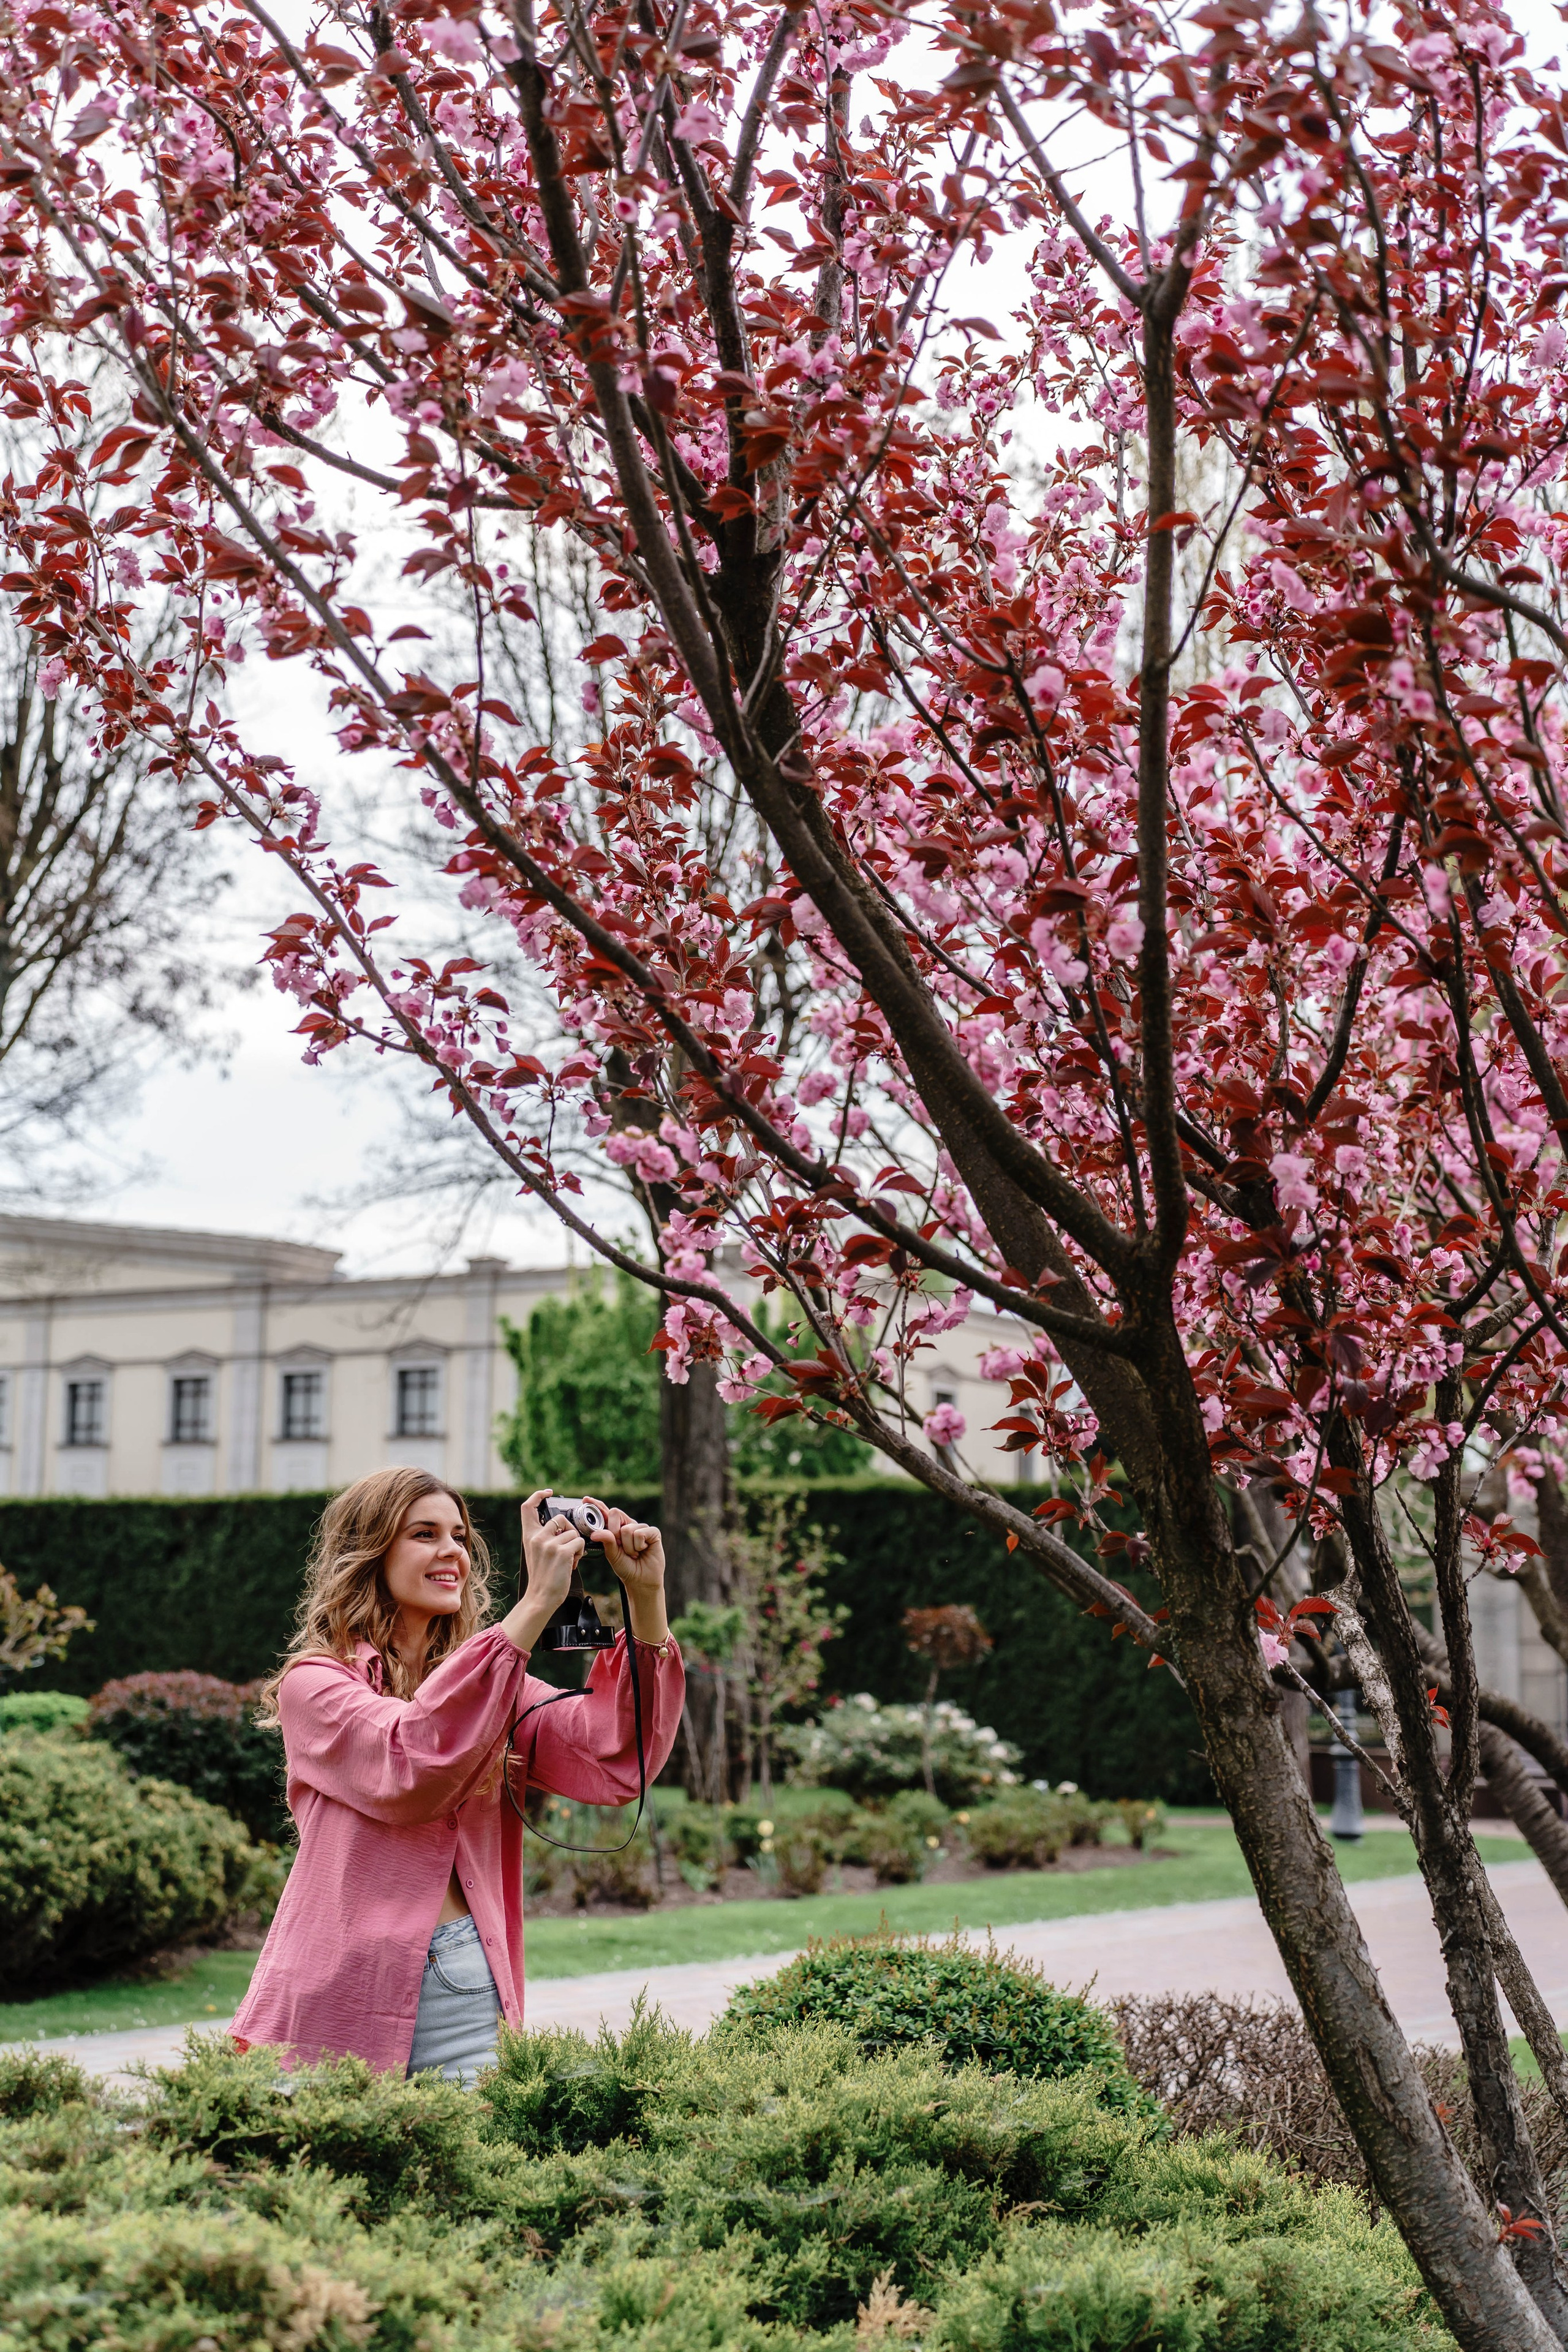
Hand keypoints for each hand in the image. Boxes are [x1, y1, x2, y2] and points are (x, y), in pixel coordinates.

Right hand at [501, 1491, 583, 1655]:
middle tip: (569, 1546)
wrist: (540, 1597)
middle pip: (560, 1518)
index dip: (538, 1495)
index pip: (527, 1507)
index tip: (548, 1492)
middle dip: (569, 1530)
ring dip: (576, 1545)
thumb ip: (543, 1537)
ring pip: (573, 1532)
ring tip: (569, 1559)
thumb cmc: (542, 1577)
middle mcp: (537, 1537)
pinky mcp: (563, 1552)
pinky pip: (580, 1542)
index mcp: (529, 1536)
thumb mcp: (535, 1553)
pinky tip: (573, 1563)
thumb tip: (560, 1525)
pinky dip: (580, 1552)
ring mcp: (550, 1544)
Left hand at [585, 1498, 668, 1645]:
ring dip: (628, 1547)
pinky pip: (640, 1533)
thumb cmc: (626, 1567)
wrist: (641, 1580)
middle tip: (621, 1547)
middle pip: (616, 1514)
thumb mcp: (612, 1555)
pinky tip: (642, 1551)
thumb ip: (606, 1542)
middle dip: (614, 1533)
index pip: (607, 1513)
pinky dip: (638, 1546)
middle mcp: (629, 1525)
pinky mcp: (653, 1532)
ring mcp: (642, 1527)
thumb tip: (596, 1533)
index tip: (586, 1499)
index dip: (597, 1505)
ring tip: (633, 1553)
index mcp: (617, 1529)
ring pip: (627, 1529)